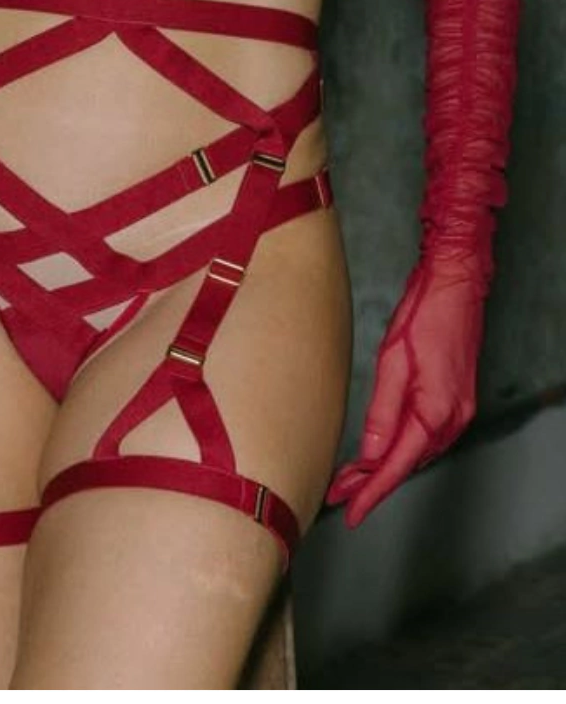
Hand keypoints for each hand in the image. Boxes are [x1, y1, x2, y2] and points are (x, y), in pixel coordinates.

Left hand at [326, 261, 483, 526]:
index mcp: (436, 412)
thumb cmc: (424, 314)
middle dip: (373, 482)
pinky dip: (402, 446)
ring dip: (386, 465)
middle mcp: (452, 419)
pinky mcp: (456, 399)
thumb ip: (382, 412)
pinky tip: (383, 449)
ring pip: (417, 451)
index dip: (372, 493)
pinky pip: (426, 435)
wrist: (456, 285)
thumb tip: (370, 455)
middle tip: (340, 495)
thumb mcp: (394, 361)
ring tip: (353, 477)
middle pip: (407, 462)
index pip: (398, 465)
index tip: (351, 513)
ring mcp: (458, 410)